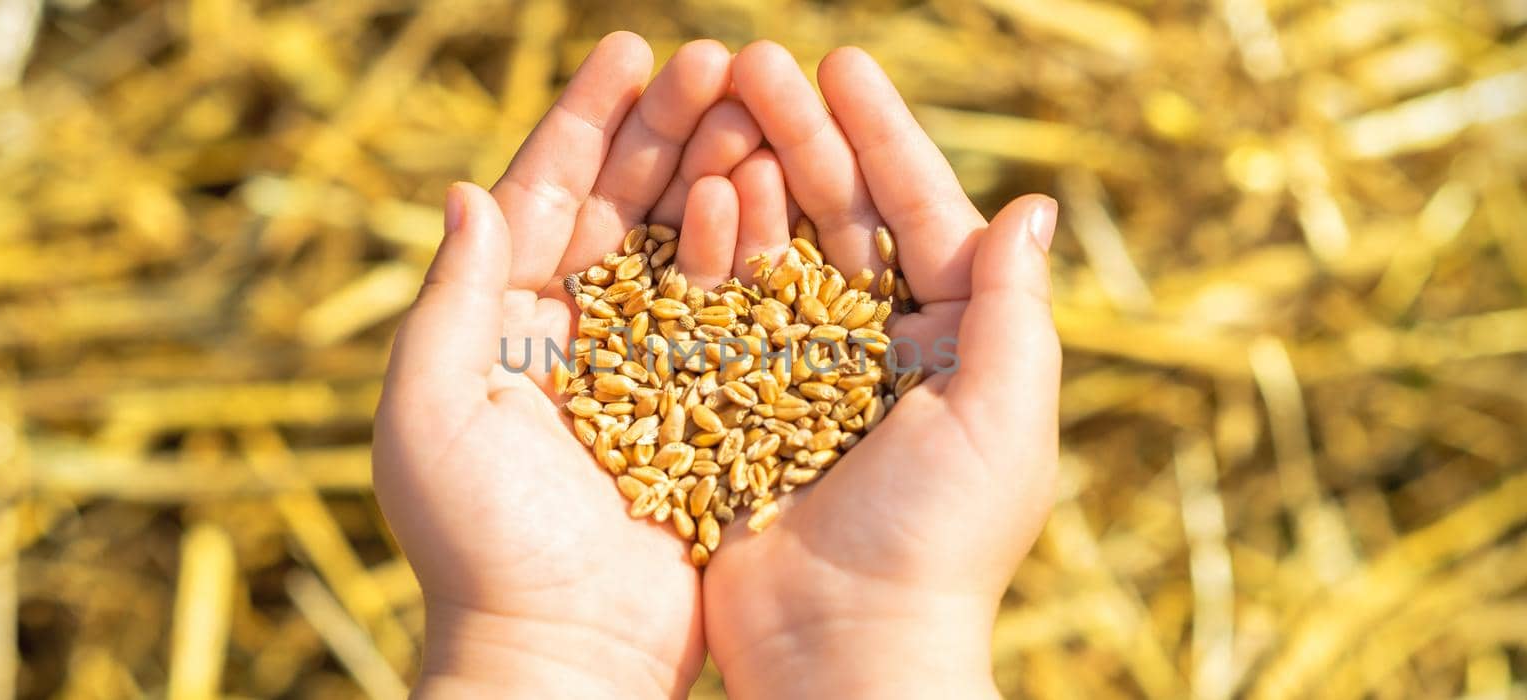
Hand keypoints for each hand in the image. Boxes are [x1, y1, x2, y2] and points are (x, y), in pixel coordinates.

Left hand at [373, 33, 763, 698]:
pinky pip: (728, 313)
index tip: (632, 50)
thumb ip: (453, 295)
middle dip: (668, 127)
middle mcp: (575, 331)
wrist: (561, 652)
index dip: (587, 120)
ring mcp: (644, 366)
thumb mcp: (433, 408)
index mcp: (502, 321)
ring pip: (682, 244)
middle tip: (718, 60)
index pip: (543, 195)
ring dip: (716, 171)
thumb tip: (469, 189)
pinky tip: (774, 200)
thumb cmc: (479, 539)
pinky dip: (748, 253)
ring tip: (756, 108)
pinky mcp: (702, 406)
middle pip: (623, 203)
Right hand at [700, 43, 1061, 697]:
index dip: (885, 135)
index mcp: (953, 343)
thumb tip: (1033, 205)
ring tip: (713, 107)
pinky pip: (718, 312)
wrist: (846, 653)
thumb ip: (1015, 310)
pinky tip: (685, 197)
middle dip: (801, 134)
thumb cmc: (940, 545)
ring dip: (748, 174)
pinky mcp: (736, 407)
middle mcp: (878, 349)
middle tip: (753, 61)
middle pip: (839, 216)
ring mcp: (801, 375)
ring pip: (772, 250)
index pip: (921, 214)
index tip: (841, 63)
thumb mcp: (1003, 420)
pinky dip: (705, 253)